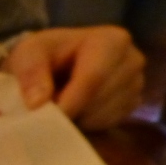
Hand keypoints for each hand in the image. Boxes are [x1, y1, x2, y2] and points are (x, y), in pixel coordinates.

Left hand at [2, 26, 144, 130]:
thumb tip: (38, 103)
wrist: (57, 60)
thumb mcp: (29, 54)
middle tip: (50, 107)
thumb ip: (31, 74)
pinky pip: (109, 123)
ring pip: (104, 115)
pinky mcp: (132, 103)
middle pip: (99, 99)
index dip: (68, 103)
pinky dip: (88, 124)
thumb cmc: (44, 54)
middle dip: (71, 110)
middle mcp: (132, 60)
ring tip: (63, 104)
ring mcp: (136, 83)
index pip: (93, 79)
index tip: (46, 117)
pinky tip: (77, 110)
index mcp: (111, 40)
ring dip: (78, 118)